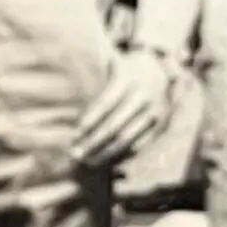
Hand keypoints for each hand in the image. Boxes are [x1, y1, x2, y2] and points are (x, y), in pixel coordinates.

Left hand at [71, 45, 179, 168]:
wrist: (161, 72)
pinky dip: (121, 154)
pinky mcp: (160, 125)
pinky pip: (139, 145)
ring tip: (88, 161)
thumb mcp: (113, 65)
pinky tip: (105, 159)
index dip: (90, 120)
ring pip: (126, 139)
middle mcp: (143, 96)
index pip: (106, 104)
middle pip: (114, 126)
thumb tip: (65, 89)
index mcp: (128, 79)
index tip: (75, 134)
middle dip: (93, 142)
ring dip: (104, 153)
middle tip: (75, 154)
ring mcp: (154, 112)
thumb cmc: (125, 71)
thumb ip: (94, 74)